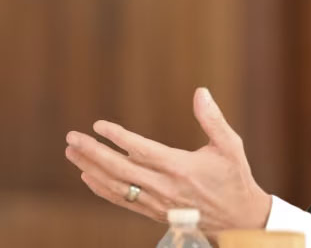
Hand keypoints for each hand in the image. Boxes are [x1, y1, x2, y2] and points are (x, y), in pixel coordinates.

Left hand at [63, 87, 271, 231]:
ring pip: (117, 186)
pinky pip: (122, 201)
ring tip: (72, 153)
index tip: (98, 126)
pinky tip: (87, 176)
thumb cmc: (233, 177)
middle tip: (72, 138)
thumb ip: (213, 119)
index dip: (118, 138)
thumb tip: (200, 91)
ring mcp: (157, 202)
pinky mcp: (154, 212)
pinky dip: (102, 189)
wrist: (238, 218)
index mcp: (181, 167)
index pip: (141, 151)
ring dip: (91, 169)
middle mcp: (165, 187)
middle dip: (93, 153)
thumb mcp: (230, 145)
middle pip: (121, 169)